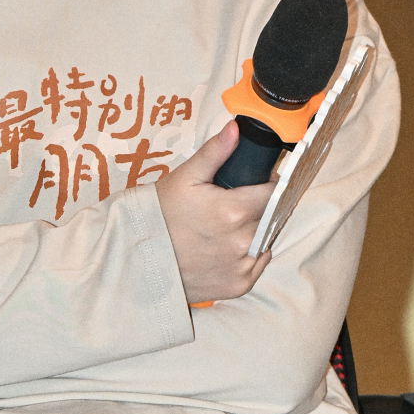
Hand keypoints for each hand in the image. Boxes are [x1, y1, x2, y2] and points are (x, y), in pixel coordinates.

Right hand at [155, 120, 273, 304]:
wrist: (139, 258)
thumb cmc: (160, 216)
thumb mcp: (185, 177)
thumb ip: (215, 152)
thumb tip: (236, 128)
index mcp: (234, 211)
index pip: (274, 193)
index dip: (268, 184)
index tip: (257, 182)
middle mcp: (243, 241)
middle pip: (271, 216)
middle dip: (260, 206)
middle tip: (234, 203)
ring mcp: (242, 265)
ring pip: (265, 239)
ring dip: (256, 230)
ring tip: (227, 225)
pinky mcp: (239, 284)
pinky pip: (257, 263)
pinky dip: (249, 254)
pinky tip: (226, 246)